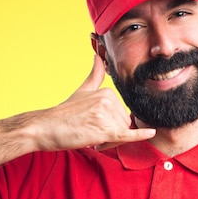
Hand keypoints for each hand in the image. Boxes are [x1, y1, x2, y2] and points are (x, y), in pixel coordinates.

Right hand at [35, 55, 155, 150]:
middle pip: (123, 125)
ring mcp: (107, 115)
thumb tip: (98, 55)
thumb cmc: (64, 113)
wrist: (46, 127)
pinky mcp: (104, 130)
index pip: (121, 115)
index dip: (109, 125)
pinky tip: (151, 133)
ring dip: (108, 142)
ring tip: (89, 137)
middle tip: (89, 133)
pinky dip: (139, 135)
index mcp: (108, 92)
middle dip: (110, 135)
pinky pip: (126, 134)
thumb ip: (95, 75)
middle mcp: (109, 101)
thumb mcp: (82, 90)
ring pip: (121, 135)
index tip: (92, 126)